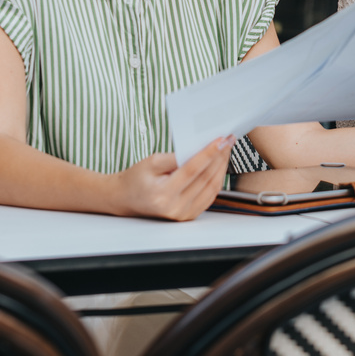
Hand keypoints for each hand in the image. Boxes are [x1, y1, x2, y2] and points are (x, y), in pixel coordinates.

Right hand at [114, 136, 230, 220]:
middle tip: (228, 140)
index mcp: (163, 194)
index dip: (209, 153)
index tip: (221, 140)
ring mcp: (183, 214)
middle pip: (205, 178)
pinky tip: (220, 165)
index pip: (192, 170)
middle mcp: (175, 207)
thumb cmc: (137, 178)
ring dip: (222, 167)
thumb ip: (176, 157)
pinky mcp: (189, 215)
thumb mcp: (152, 161)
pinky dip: (217, 179)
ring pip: (212, 188)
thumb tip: (202, 148)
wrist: (126, 198)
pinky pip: (210, 196)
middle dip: (220, 157)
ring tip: (226, 150)